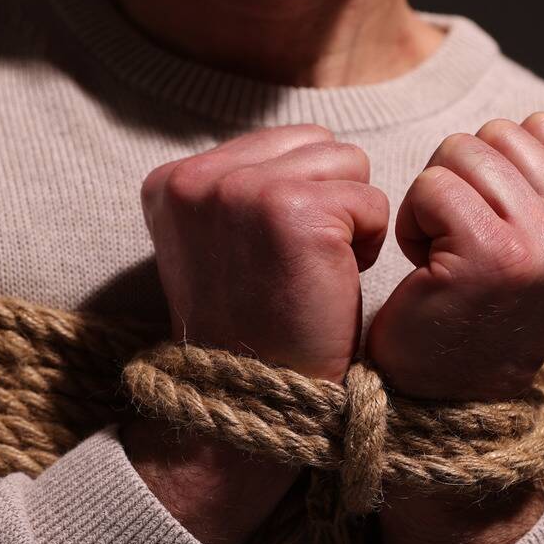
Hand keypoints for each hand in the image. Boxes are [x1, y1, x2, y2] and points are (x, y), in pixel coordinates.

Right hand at [144, 124, 388, 382]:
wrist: (257, 402)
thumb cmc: (257, 329)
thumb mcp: (219, 245)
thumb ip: (239, 190)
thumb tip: (304, 146)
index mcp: (171, 181)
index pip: (280, 142)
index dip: (301, 197)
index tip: (275, 258)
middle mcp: (198, 178)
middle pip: (318, 143)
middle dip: (330, 198)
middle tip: (303, 266)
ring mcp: (243, 190)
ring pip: (348, 163)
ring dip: (351, 219)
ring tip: (317, 271)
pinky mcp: (295, 211)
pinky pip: (372, 201)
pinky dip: (370, 244)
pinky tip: (335, 283)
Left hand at [368, 113, 543, 543]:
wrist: (450, 402)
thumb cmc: (480, 316)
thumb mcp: (542, 251)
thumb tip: (525, 126)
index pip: (541, 128)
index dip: (496, 168)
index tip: (488, 227)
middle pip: (499, 134)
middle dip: (464, 179)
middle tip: (459, 243)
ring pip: (464, 152)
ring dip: (436, 199)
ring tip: (444, 255)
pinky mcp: (494, 256)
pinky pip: (434, 185)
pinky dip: (413, 221)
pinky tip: (426, 267)